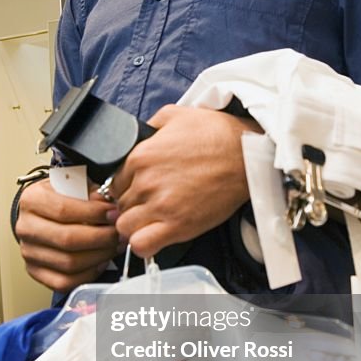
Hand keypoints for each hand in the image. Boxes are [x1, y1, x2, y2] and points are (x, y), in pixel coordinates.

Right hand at [15, 179, 119, 292]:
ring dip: (99, 256)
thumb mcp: (75, 184)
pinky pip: (64, 282)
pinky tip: (100, 262)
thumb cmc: (62, 197)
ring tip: (114, 247)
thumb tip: (110, 207)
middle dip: (101, 238)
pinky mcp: (35, 271)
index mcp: (32, 200)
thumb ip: (91, 193)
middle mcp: (26, 227)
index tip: (114, 213)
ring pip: (68, 263)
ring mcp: (29, 252)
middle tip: (119, 234)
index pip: (64, 210)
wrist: (44, 212)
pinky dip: (87, 274)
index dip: (94, 213)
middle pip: (67, 239)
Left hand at [111, 105, 260, 257]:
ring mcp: (161, 206)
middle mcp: (146, 182)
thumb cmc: (217, 135)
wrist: (247, 155)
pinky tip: (153, 236)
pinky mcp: (178, 226)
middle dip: (130, 205)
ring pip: (124, 227)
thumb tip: (141, 132)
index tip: (136, 190)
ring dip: (134, 225)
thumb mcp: (176, 114)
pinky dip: (142, 245)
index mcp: (140, 156)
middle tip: (148, 203)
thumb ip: (150, 125)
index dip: (124, 187)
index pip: (113, 182)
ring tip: (149, 220)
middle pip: (119, 205)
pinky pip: (142, 246)